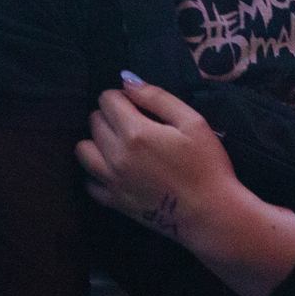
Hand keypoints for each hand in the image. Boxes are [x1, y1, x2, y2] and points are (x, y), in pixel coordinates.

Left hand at [75, 73, 243, 244]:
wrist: (211, 214)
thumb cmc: (208, 165)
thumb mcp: (192, 122)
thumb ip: (157, 97)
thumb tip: (127, 81)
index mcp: (135, 133)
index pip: (107, 100)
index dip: (121, 96)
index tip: (138, 105)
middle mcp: (116, 156)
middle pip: (94, 122)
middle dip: (109, 115)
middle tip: (134, 123)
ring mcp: (112, 181)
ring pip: (83, 150)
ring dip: (97, 141)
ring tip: (119, 144)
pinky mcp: (114, 202)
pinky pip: (89, 182)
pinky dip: (97, 173)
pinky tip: (115, 169)